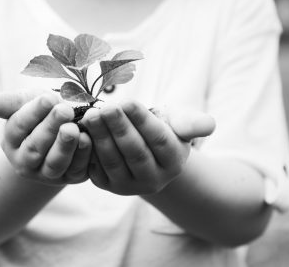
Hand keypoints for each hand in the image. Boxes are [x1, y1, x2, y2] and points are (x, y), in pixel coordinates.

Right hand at [0, 90, 92, 184]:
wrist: (65, 127)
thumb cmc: (44, 111)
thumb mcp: (27, 102)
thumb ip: (10, 103)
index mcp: (12, 141)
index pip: (18, 126)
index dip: (33, 112)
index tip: (48, 98)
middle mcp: (26, 162)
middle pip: (35, 147)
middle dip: (50, 128)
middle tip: (64, 110)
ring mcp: (48, 173)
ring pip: (55, 163)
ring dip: (65, 146)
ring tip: (73, 128)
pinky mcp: (71, 177)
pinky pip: (76, 169)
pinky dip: (82, 155)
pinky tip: (88, 139)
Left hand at [80, 101, 213, 195]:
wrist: (145, 148)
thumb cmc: (164, 128)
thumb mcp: (179, 122)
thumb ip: (192, 122)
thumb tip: (209, 125)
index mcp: (174, 162)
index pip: (158, 140)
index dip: (142, 121)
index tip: (128, 101)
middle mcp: (153, 180)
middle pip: (135, 152)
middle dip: (118, 128)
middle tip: (105, 107)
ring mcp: (128, 185)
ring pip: (113, 161)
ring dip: (100, 137)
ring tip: (90, 115)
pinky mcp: (107, 185)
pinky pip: (95, 168)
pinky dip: (87, 150)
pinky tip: (79, 130)